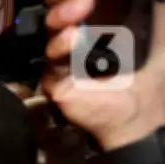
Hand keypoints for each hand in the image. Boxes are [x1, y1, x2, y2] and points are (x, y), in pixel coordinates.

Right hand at [42, 0, 164, 149]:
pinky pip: (54, 62)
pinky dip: (60, 47)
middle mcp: (76, 36)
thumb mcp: (156, 24)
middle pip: (59, 11)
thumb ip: (147, 5)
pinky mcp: (56, 82)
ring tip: (80, 7)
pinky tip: (73, 37)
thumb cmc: (155, 67)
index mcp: (98, 19)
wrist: (148, 109)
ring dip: (61, 15)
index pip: (75, 2)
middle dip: (65, 1)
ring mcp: (63, 59)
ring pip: (52, 31)